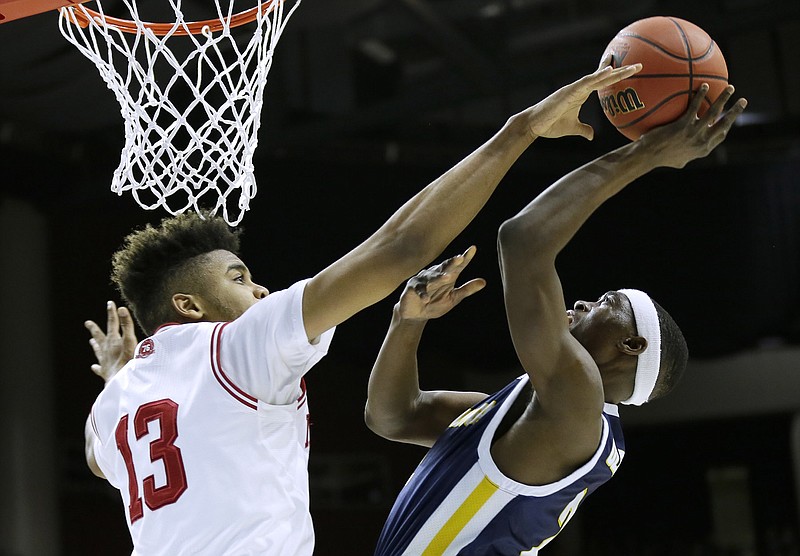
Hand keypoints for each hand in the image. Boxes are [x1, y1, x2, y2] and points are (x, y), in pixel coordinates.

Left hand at [84, 301, 137, 382]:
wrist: (123, 382)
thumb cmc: (129, 362)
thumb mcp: (130, 340)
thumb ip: (126, 325)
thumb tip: (121, 309)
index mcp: (113, 341)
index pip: (112, 323)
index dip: (111, 313)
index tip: (110, 303)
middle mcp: (106, 350)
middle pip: (99, 337)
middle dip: (94, 329)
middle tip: (87, 323)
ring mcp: (104, 361)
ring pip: (97, 351)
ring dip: (95, 345)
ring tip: (90, 341)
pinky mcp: (105, 373)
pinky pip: (98, 369)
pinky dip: (96, 367)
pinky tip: (93, 367)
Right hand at [396, 246, 485, 320]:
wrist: (416, 315)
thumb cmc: (435, 303)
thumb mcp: (453, 298)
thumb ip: (467, 289)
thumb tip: (484, 282)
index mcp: (448, 276)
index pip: (458, 266)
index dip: (465, 258)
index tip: (473, 248)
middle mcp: (436, 275)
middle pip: (445, 268)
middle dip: (452, 263)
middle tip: (460, 258)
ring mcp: (424, 280)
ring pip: (433, 278)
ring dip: (439, 278)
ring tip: (448, 277)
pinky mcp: (413, 288)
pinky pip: (419, 290)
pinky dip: (423, 294)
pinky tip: (426, 299)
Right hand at [525, 55, 641, 139]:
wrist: (534, 125)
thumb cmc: (550, 125)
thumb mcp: (572, 128)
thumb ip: (583, 129)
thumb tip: (592, 135)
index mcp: (581, 94)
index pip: (601, 81)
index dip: (614, 74)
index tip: (628, 68)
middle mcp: (580, 88)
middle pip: (604, 77)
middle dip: (622, 71)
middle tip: (640, 65)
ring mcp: (575, 88)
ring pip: (598, 77)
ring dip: (615, 72)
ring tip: (631, 67)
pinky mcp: (569, 91)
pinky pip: (586, 82)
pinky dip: (598, 76)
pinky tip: (609, 70)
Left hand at [639, 83, 747, 168]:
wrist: (647, 157)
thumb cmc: (659, 159)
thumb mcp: (677, 161)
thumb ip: (686, 154)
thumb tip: (686, 152)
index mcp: (702, 150)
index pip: (720, 136)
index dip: (727, 126)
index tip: (731, 117)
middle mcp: (702, 142)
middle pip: (724, 124)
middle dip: (736, 112)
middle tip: (743, 101)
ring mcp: (693, 134)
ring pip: (714, 113)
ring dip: (724, 99)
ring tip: (730, 88)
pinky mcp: (682, 126)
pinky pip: (695, 107)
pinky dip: (701, 96)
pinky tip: (703, 86)